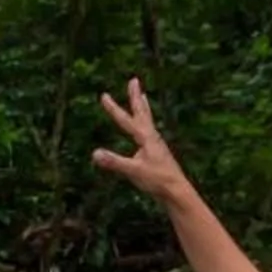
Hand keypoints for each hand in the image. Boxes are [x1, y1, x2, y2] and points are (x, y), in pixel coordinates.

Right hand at [90, 78, 193, 207]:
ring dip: (143, 107)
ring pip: (148, 121)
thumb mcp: (133, 171)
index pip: (126, 120)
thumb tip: (94, 153)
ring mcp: (156, 145)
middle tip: (134, 80)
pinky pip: (149, 132)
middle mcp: (152, 137)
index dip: (113, 108)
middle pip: (142, 112)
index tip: (103, 95)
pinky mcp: (158, 153)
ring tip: (142, 97)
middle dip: (136, 96)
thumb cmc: (158, 181)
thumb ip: (114, 162)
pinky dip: (146, 124)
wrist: (178, 192)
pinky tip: (144, 131)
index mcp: (146, 138)